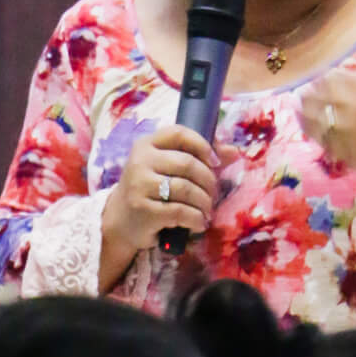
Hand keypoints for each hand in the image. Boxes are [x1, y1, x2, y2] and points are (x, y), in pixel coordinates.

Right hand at [99, 124, 217, 287]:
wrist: (121, 220)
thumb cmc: (151, 190)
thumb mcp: (168, 168)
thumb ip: (199, 156)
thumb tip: (234, 152)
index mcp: (146, 144)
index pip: (179, 133)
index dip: (202, 145)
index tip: (215, 162)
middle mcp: (140, 161)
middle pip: (188, 164)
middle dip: (208, 181)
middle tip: (212, 194)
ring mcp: (139, 186)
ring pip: (187, 189)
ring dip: (204, 203)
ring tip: (206, 211)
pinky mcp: (143, 210)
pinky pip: (181, 212)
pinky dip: (196, 219)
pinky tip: (198, 223)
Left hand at [299, 33, 355, 194]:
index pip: (332, 78)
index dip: (322, 78)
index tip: (320, 79)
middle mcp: (354, 110)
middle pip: (318, 98)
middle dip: (310, 94)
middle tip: (306, 93)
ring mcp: (350, 135)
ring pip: (315, 121)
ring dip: (305, 113)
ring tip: (300, 109)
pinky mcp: (350, 155)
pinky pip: (324, 143)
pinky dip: (314, 134)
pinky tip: (311, 129)